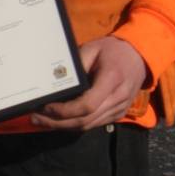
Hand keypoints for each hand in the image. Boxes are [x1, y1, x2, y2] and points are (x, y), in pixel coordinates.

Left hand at [31, 36, 148, 131]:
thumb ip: (75, 65)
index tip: (45, 108)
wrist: (139, 56)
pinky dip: (75, 125)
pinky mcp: (118, 114)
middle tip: (35, 118)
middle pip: (85, 120)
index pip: (86, 105)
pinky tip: (59, 121)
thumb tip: (54, 80)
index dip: (63, 111)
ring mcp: (119, 108)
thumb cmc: (113, 50)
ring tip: (42, 121)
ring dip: (63, 127)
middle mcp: (117, 98)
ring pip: (88, 126)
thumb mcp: (92, 48)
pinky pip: (94, 124)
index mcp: (112, 79)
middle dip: (57, 123)